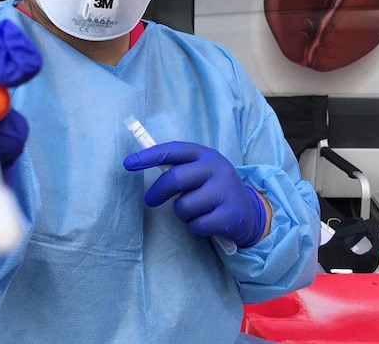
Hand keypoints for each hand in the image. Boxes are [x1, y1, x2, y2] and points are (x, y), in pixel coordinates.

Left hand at [123, 142, 266, 247]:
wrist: (250, 212)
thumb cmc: (214, 189)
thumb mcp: (201, 172)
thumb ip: (178, 167)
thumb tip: (140, 163)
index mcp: (205, 154)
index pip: (173, 150)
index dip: (149, 156)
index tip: (128, 164)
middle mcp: (217, 168)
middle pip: (175, 178)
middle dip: (157, 192)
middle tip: (150, 200)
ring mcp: (225, 191)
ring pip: (184, 206)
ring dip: (182, 213)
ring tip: (195, 211)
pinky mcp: (229, 215)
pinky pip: (196, 224)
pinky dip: (195, 227)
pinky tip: (206, 223)